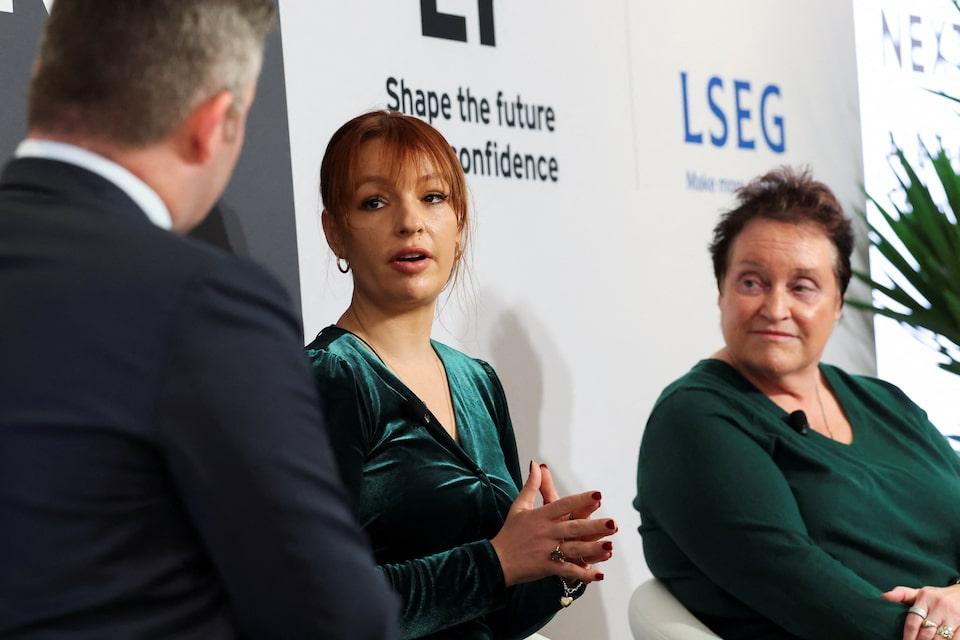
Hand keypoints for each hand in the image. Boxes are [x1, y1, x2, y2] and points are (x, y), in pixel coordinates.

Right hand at [490, 461, 616, 586]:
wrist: (496, 560)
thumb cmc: (509, 532)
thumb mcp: (519, 506)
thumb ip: (531, 486)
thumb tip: (536, 465)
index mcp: (541, 516)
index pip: (564, 505)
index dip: (581, 500)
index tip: (598, 495)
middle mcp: (546, 532)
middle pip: (573, 528)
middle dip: (594, 526)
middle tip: (612, 523)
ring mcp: (547, 550)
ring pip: (573, 549)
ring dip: (592, 549)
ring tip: (609, 547)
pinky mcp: (546, 567)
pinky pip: (567, 571)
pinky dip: (583, 574)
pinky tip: (598, 575)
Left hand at [883, 583, 959, 639]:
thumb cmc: (936, 596)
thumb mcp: (919, 592)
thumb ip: (901, 594)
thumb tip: (883, 596)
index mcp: (925, 598)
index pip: (913, 621)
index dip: (908, 636)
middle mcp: (939, 607)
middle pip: (926, 633)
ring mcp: (953, 616)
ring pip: (940, 639)